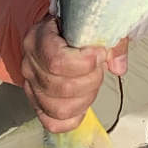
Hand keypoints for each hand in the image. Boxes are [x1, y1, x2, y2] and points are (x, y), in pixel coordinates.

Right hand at [20, 16, 126, 132]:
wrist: (59, 33)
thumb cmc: (76, 29)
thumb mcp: (95, 24)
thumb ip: (111, 42)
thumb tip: (118, 67)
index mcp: (38, 39)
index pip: (58, 61)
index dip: (85, 62)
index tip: (99, 53)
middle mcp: (30, 64)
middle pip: (62, 87)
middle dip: (91, 80)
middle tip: (98, 68)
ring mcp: (31, 86)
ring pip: (58, 108)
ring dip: (85, 98)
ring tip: (92, 82)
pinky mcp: (37, 103)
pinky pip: (52, 122)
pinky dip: (72, 118)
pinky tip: (82, 102)